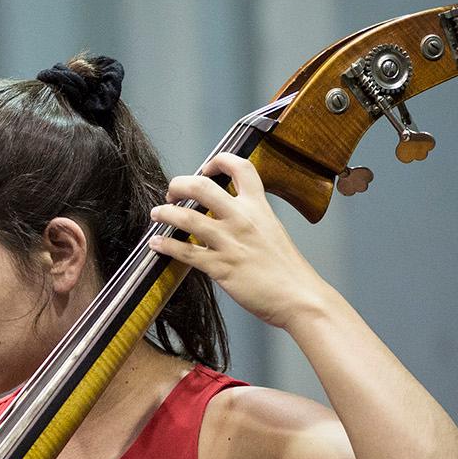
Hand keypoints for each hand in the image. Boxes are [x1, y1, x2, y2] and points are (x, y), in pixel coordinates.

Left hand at [148, 153, 332, 330]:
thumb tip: (226, 214)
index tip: (205, 168)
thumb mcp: (273, 230)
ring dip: (165, 213)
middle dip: (179, 184)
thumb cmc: (288, 269)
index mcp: (259, 207)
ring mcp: (230, 242)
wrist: (300, 297)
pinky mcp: (220, 266)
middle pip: (201, 187)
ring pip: (186, 218)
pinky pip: (185, 251)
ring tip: (157, 214)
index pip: (240, 168)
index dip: (219, 161)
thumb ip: (251, 219)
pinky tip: (156, 244)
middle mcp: (243, 219)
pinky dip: (166, 245)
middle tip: (172, 192)